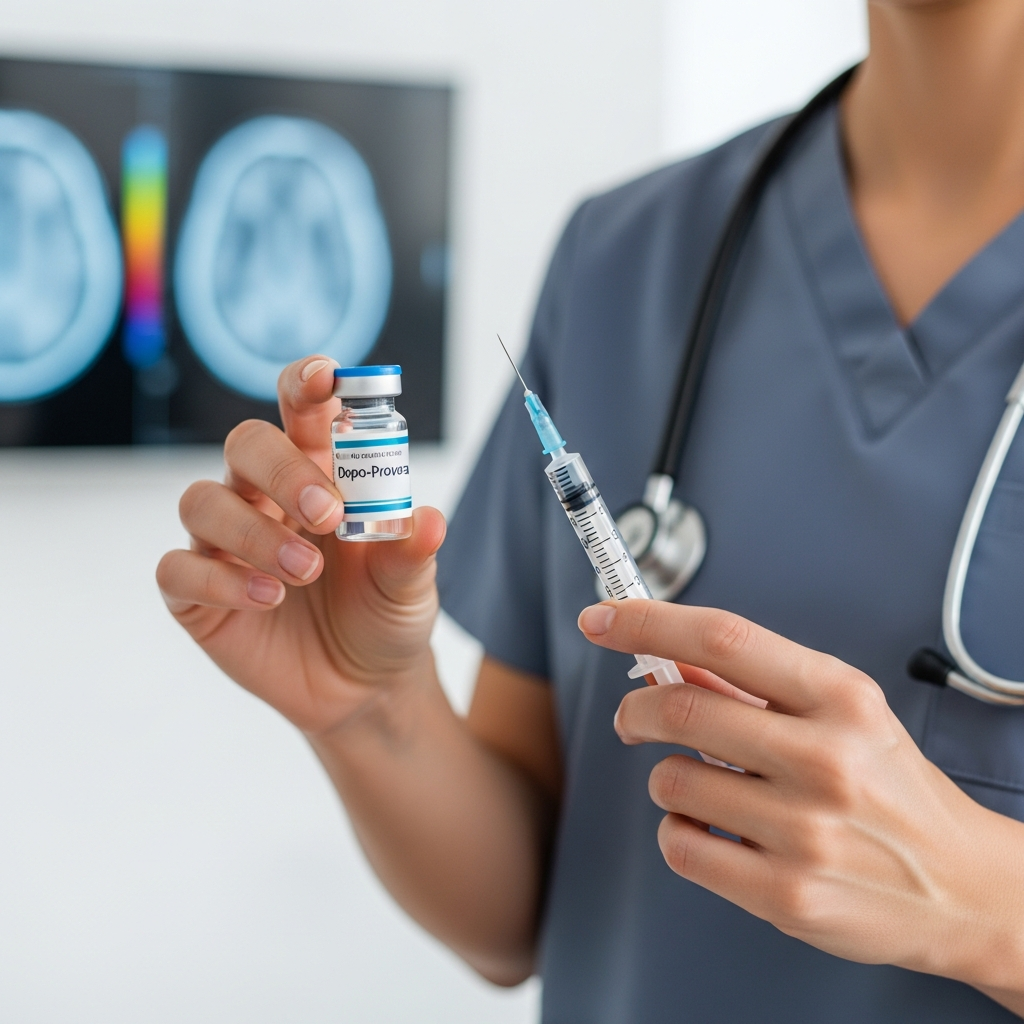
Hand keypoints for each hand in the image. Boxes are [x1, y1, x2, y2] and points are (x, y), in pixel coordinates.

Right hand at [156, 356, 445, 735]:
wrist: (366, 688)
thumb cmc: (386, 616)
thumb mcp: (411, 586)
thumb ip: (412, 550)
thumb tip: (427, 519)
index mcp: (321, 475)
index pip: (300, 411)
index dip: (306, 384)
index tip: (326, 377)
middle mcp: (266, 498)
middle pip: (245, 444)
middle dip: (282, 470)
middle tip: (327, 515)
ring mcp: (227, 543)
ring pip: (203, 501)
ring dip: (254, 532)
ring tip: (305, 572)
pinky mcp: (199, 595)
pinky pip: (179, 569)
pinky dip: (221, 581)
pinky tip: (269, 599)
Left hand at [577, 600, 1023, 996]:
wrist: (964, 888)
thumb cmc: (891, 788)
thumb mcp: (842, 713)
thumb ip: (757, 684)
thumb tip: (666, 655)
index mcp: (840, 698)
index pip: (723, 638)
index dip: (647, 621)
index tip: (600, 618)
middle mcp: (826, 758)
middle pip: (680, 709)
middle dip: (635, 710)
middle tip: (633, 718)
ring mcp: (807, 831)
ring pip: (670, 782)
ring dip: (668, 779)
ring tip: (707, 788)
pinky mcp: (788, 894)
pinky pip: (679, 846)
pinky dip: (679, 832)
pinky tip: (714, 832)